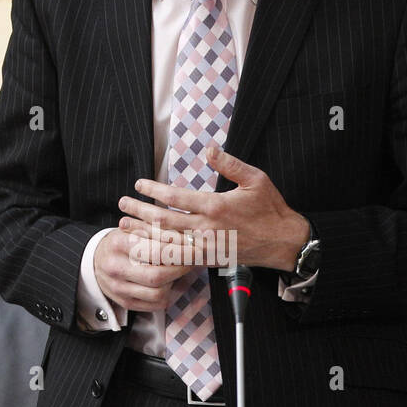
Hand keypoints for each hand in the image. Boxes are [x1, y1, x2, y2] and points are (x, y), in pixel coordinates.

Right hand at [92, 223, 194, 312]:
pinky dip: (169, 294)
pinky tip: (170, 281)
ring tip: (181, 269)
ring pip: (158, 293)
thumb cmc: (120, 243)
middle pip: (158, 275)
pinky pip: (156, 304)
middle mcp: (116, 268)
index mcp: (118, 244)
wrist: (93, 261)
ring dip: (176, 281)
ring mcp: (119, 288)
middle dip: (182, 268)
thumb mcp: (132, 229)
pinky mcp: (125, 302)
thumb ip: (156, 231)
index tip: (196, 247)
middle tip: (195, 259)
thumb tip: (187, 236)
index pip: (155, 251)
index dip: (180, 251)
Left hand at [118, 144, 310, 271]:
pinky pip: (179, 257)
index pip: (175, 198)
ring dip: (144, 233)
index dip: (153, 190)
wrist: (285, 242)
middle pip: (165, 220)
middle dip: (140, 211)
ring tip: (124, 226)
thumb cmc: (271, 208)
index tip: (139, 184)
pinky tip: (145, 248)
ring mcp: (208, 246)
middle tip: (122, 204)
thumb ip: (230, 164)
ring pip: (168, 241)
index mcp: (216, 206)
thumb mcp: (255, 179)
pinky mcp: (210, 258)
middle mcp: (208, 228)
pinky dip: (159, 252)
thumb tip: (209, 148)